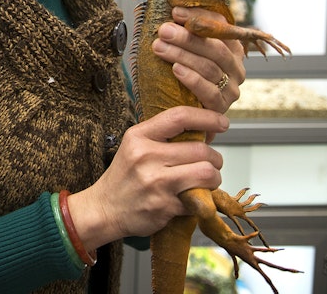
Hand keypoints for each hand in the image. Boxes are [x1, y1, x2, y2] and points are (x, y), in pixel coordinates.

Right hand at [67, 106, 227, 247]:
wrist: (104, 209)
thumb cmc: (125, 175)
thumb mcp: (135, 145)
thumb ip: (164, 136)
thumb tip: (205, 131)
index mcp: (139, 136)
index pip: (179, 117)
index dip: (207, 118)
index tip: (221, 123)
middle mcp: (146, 156)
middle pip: (201, 150)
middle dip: (214, 158)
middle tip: (210, 164)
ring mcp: (156, 182)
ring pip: (206, 173)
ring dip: (213, 178)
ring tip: (206, 180)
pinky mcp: (164, 206)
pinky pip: (199, 199)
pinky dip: (202, 199)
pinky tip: (192, 198)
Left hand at [149, 7, 245, 116]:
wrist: (186, 115)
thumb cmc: (185, 76)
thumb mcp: (187, 50)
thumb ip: (186, 31)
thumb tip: (175, 12)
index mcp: (232, 48)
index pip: (220, 26)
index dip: (199, 17)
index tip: (175, 12)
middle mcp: (236, 67)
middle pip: (215, 48)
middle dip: (187, 37)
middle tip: (164, 31)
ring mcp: (231, 88)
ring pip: (210, 68)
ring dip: (182, 55)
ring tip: (160, 47)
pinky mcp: (222, 107)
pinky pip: (209, 92)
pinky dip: (192, 80)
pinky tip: (176, 70)